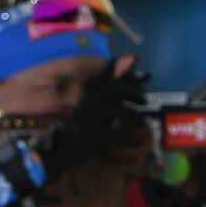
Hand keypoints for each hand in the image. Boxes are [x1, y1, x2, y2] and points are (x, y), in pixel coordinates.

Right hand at [36, 59, 147, 180]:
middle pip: (110, 89)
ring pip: (113, 109)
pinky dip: (129, 138)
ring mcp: (86, 121)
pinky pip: (113, 134)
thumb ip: (119, 92)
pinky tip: (138, 142)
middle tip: (144, 101)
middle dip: (132, 91)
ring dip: (134, 116)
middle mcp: (85, 105)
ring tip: (143, 124)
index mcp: (88, 96)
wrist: (60, 150)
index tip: (134, 56)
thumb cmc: (86, 126)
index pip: (102, 76)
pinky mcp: (90, 137)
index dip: (117, 66)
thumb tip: (145, 73)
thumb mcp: (100, 107)